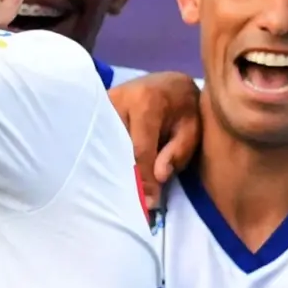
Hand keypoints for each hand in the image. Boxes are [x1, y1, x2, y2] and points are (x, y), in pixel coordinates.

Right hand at [111, 71, 202, 213]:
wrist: (170, 84)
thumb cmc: (185, 110)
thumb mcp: (192, 130)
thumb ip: (178, 152)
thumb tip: (158, 177)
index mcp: (146, 103)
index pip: (140, 149)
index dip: (143, 178)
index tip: (147, 203)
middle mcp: (118, 99)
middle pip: (115, 146)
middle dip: (122, 174)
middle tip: (128, 202)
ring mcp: (103, 102)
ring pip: (102, 142)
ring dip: (109, 165)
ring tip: (115, 189)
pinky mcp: (95, 108)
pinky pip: (97, 136)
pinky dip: (103, 155)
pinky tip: (107, 172)